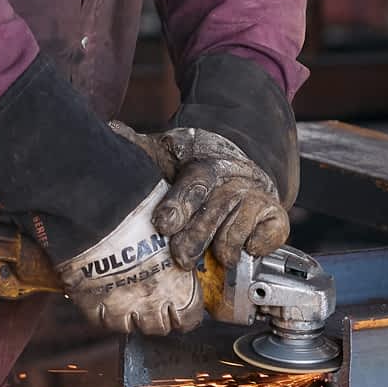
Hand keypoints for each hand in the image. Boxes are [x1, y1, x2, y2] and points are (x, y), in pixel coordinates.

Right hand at [54, 181, 206, 335]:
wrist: (97, 212)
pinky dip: (101, 310)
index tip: (179, 301)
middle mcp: (152, 304)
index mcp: (179, 286)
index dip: (184, 311)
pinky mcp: (91, 305)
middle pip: (159, 327)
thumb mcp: (175, 227)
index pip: (189, 319)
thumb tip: (186, 247)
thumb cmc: (141, 212)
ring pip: (129, 326)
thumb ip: (182, 246)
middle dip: (157, 313)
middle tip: (151, 294)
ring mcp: (120, 308)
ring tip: (124, 291)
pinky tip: (103, 292)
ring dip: (129, 313)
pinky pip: (99, 319)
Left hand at [125, 125, 289, 271]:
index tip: (164, 224)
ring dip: (224, 248)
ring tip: (213, 257)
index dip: (179, 205)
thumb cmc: (195, 169)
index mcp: (204, 166)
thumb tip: (112, 128)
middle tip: (181, 257)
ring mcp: (256, 197)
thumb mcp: (167, 155)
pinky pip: (268, 237)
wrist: (242, 167)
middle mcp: (233, 180)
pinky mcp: (275, 216)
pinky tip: (244, 249)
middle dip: (196, 237)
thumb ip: (140, 148)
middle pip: (215, 211)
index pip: (194, 184)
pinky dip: (256, 247)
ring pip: (239, 229)